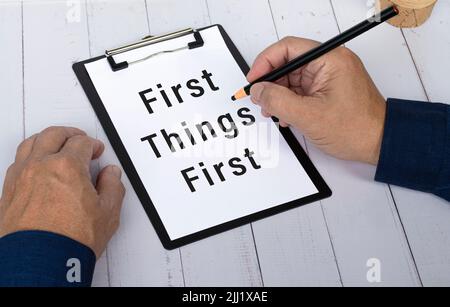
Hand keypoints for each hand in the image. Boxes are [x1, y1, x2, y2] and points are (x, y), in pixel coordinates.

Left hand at [0, 127, 124, 257]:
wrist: (41, 262)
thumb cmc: (70, 240)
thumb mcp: (107, 213)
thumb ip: (112, 186)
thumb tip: (111, 174)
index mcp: (67, 166)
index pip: (81, 143)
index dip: (93, 145)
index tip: (97, 151)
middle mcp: (40, 166)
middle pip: (53, 135)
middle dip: (69, 134)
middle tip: (79, 139)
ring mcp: (21, 177)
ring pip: (31, 144)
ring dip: (47, 140)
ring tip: (56, 146)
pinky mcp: (9, 192)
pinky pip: (17, 162)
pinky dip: (30, 156)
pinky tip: (37, 165)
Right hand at [247, 37, 385, 164]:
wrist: (379, 144)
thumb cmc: (356, 129)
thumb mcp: (308, 116)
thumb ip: (278, 101)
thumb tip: (258, 90)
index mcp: (330, 59)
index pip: (288, 48)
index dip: (265, 62)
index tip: (254, 80)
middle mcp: (330, 63)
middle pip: (288, 63)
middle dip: (271, 82)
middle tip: (260, 99)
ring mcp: (329, 77)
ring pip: (292, 78)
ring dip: (279, 95)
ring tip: (273, 112)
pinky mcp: (328, 90)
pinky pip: (301, 90)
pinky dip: (290, 102)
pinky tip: (286, 116)